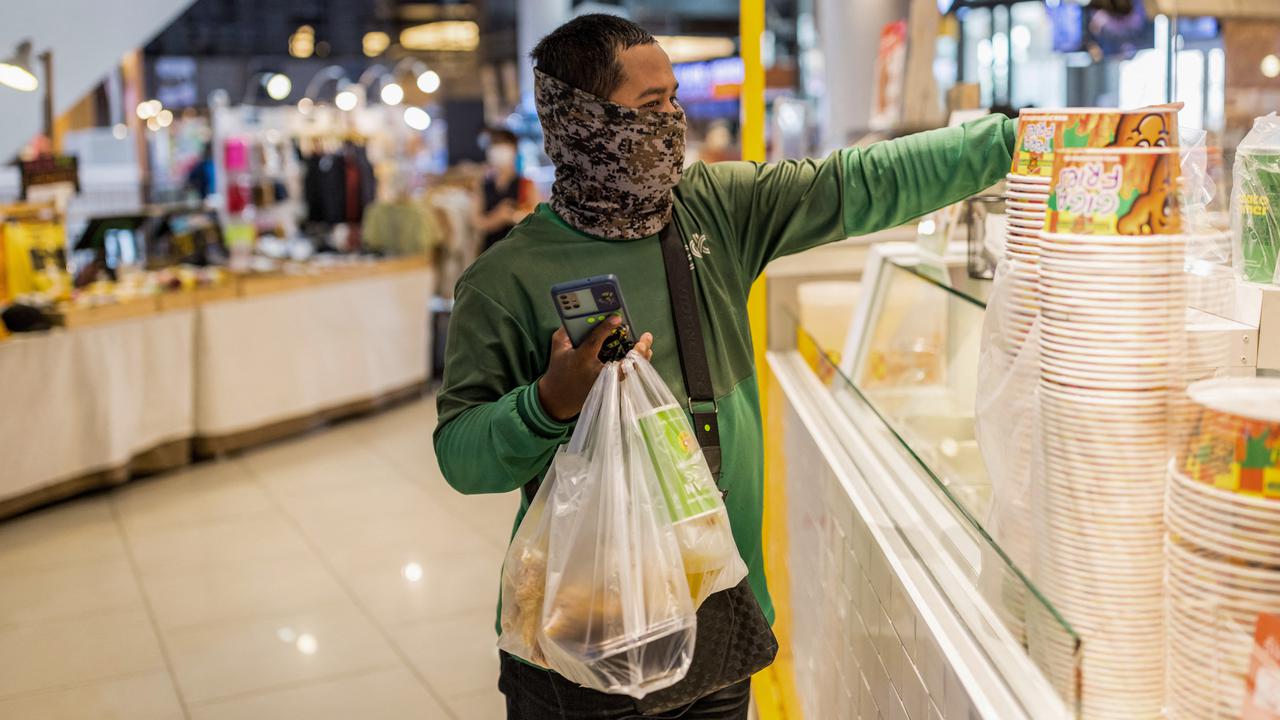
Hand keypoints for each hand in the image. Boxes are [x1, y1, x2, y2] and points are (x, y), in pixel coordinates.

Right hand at [537, 319, 653, 421]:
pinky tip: (642, 356)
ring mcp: (605, 383)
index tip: (617, 317)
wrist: (559, 397)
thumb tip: (580, 317)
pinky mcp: (610, 388)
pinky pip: (628, 376)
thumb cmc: (559, 370)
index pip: (595, 341)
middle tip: (645, 337)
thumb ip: (566, 332)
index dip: (606, 328)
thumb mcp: (558, 348)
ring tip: (646, 344)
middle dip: (638, 350)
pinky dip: (637, 366)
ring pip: (630, 372)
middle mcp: (596, 373)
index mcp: (581, 359)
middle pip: (623, 363)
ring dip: (641, 358)